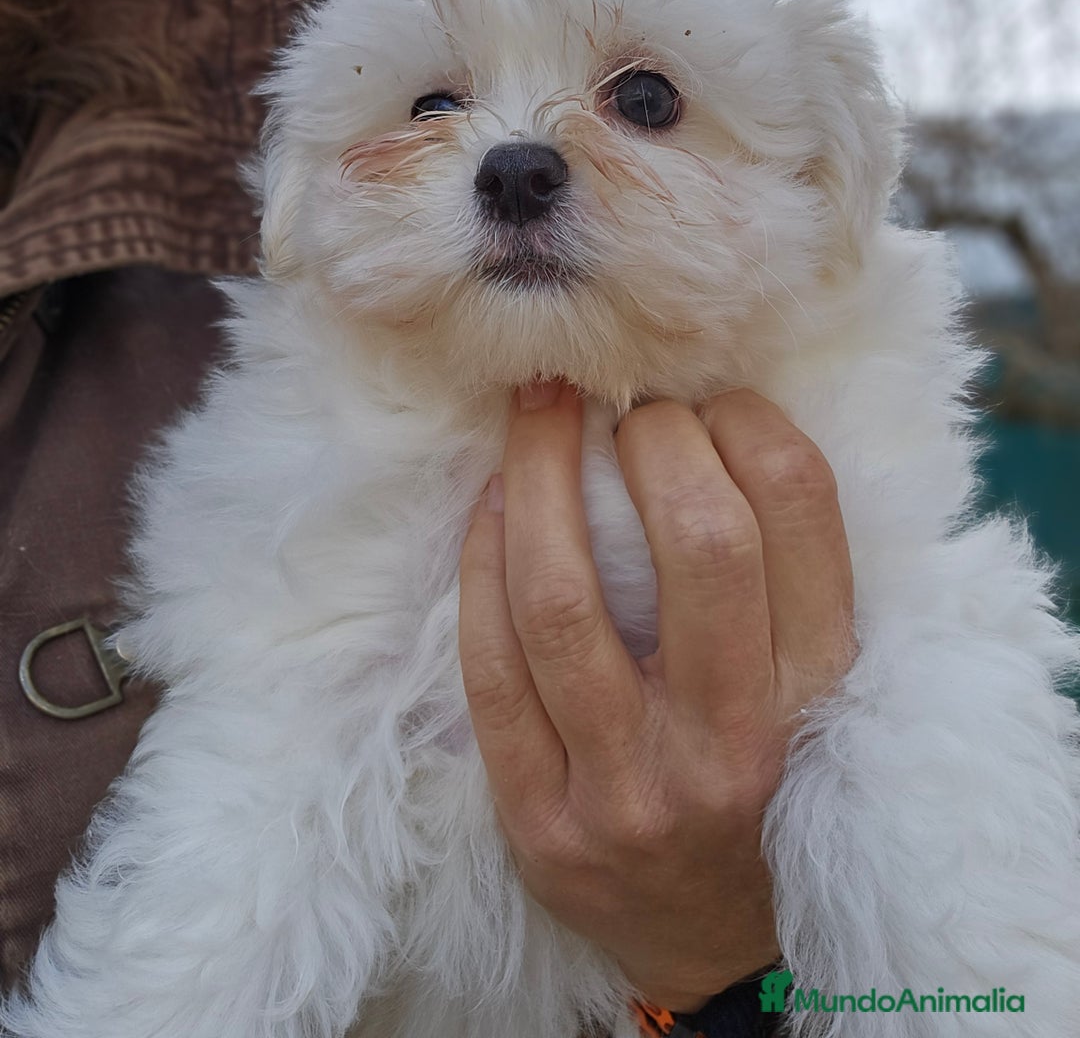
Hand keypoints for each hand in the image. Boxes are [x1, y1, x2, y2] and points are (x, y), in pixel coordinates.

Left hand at [458, 381, 854, 1013]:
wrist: (708, 942)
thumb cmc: (762, 778)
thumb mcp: (811, 686)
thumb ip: (781, 572)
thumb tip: (706, 418)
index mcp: (820, 689)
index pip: (799, 514)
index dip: (747, 424)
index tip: (709, 400)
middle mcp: (736, 737)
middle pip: (699, 543)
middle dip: (653, 437)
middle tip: (625, 401)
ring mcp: (631, 784)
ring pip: (564, 599)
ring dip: (539, 475)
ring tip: (537, 410)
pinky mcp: (540, 818)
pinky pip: (491, 668)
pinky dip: (483, 563)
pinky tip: (490, 505)